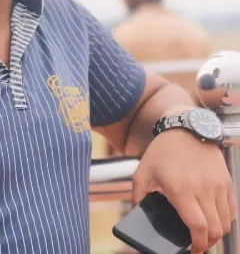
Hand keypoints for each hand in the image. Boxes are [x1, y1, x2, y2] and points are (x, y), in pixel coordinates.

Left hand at [132, 129, 236, 252]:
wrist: (184, 128)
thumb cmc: (161, 151)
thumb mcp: (142, 172)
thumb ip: (139, 196)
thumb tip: (139, 214)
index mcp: (180, 189)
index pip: (197, 226)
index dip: (198, 244)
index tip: (194, 250)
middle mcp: (202, 188)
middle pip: (215, 229)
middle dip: (208, 243)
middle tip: (199, 245)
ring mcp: (217, 185)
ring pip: (226, 222)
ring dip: (217, 233)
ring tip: (206, 234)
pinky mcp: (226, 180)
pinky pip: (231, 209)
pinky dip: (225, 219)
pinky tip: (214, 219)